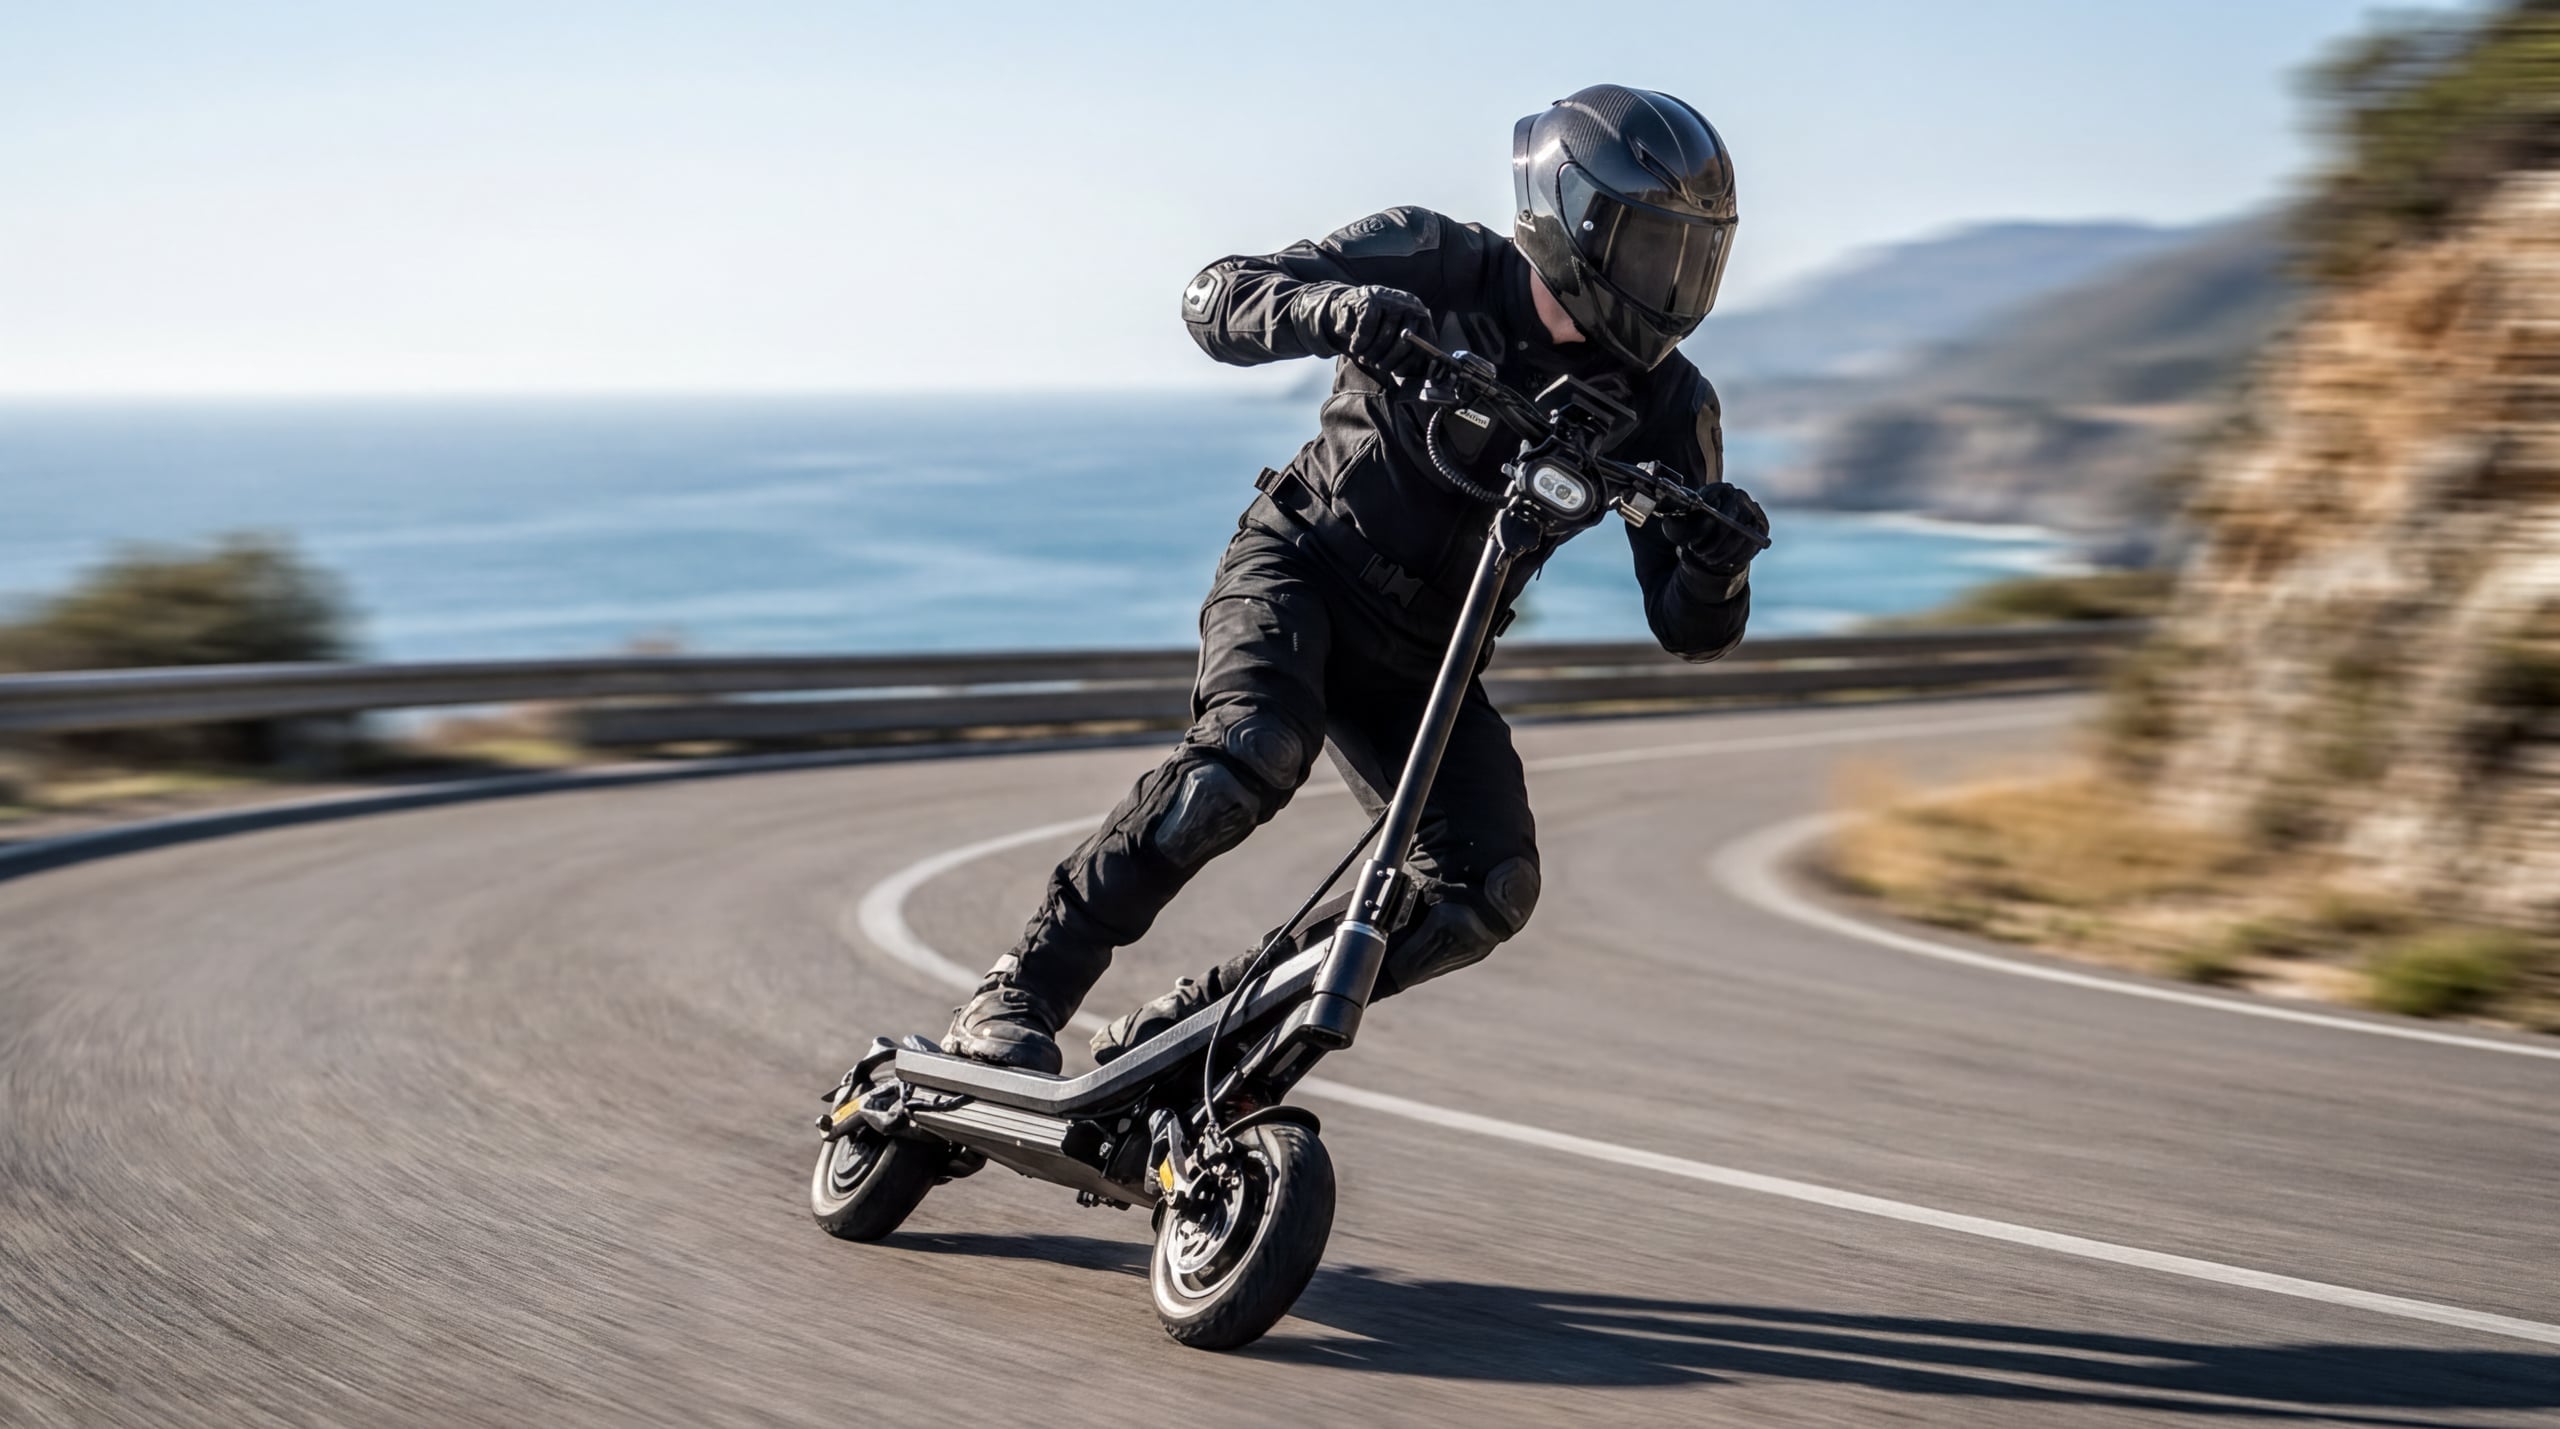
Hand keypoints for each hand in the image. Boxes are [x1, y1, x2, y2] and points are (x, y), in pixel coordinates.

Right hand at [1311, 284, 1430, 374]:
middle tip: (1376, 365)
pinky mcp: (1369, 299)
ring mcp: (1391, 299)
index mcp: (1422, 316)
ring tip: (1364, 358)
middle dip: (1388, 360)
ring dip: (1372, 353)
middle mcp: (1409, 304)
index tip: (1396, 373)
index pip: (1423, 344)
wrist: (1352, 306)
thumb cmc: (1378, 330)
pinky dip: (1360, 342)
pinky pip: (1366, 328)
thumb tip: (1419, 375)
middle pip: (1404, 341)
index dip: (1409, 363)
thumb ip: (1410, 354)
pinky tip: (1356, 347)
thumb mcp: (1397, 340)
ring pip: (1384, 336)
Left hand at [1659, 483, 1769, 572]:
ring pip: (1743, 536)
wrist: (1709, 533)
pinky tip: (1725, 561)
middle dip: (1715, 545)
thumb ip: (1676, 524)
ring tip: (1709, 559)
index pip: (1716, 509)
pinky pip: (1754, 544)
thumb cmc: (1691, 527)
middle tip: (1701, 556)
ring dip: (1725, 553)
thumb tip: (1691, 523)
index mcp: (1718, 489)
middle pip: (1732, 523)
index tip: (1693, 545)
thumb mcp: (1677, 527)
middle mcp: (1739, 495)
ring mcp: (1753, 510)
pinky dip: (1738, 556)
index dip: (1704, 531)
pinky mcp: (1762, 526)